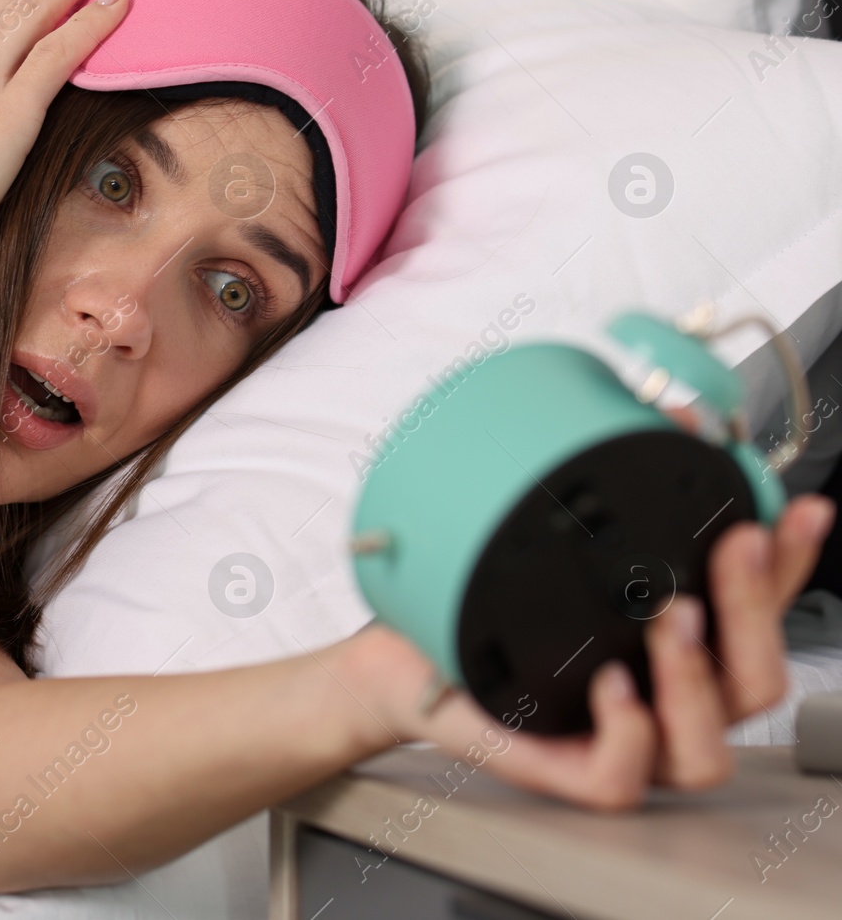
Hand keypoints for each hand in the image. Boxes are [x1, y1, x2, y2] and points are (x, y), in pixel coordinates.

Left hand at [344, 491, 834, 809]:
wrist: (400, 655)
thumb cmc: (477, 606)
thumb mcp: (548, 540)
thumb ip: (612, 491)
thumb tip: (668, 420)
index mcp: (674, 645)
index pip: (759, 613)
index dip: (789, 565)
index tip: (797, 510)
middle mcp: (662, 699)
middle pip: (756, 680)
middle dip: (754, 608)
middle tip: (732, 545)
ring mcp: (619, 741)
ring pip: (705, 749)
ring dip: (699, 678)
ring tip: (670, 619)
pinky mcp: (565, 770)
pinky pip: (622, 778)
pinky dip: (627, 732)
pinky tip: (611, 684)